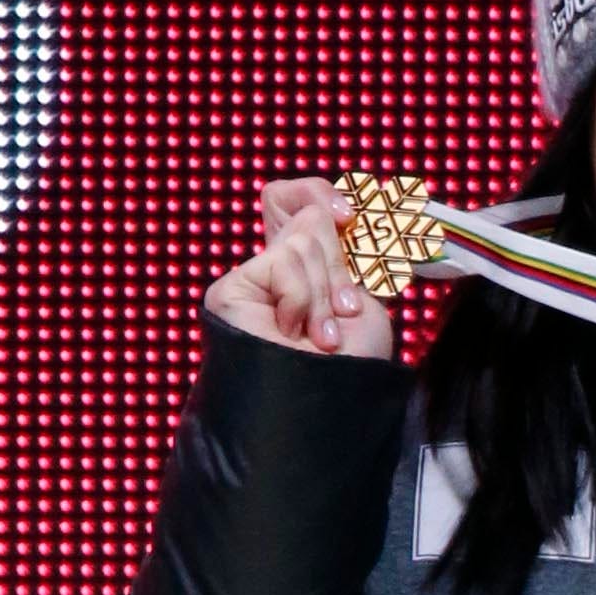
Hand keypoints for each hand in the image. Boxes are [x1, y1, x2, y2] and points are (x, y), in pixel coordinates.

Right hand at [201, 176, 397, 358]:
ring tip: (320, 333)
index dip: (321, 194)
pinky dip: (302, 297)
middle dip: (339, 266)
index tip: (351, 216)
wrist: (327, 400)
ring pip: (302, 238)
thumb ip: (343, 250)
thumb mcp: (364, 297)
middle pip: (309, 216)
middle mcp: (277, 269)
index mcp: (310, 268)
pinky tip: (294, 330)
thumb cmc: (351, 365)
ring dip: (325, 290)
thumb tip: (337, 208)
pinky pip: (283, 261)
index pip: (299, 200)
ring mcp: (252, 278)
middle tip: (343, 310)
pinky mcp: (231, 288)